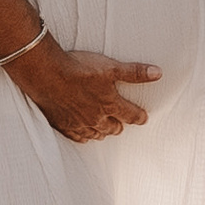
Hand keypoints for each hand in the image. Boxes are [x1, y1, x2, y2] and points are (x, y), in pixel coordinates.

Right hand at [13, 38, 159, 141]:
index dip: (139, 117)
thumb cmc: (79, 68)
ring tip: (104, 129)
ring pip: (96, 134)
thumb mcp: (111, 67)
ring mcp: (79, 124)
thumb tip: (158, 73)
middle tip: (121, 123)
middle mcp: (96, 118)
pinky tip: (83, 134)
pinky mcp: (62, 125)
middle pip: (113, 128)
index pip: (131, 115)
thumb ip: (135, 72)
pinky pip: (77, 137)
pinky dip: (83, 136)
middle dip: (119, 125)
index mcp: (111, 104)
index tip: (143, 118)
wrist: (46, 74)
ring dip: (102, 132)